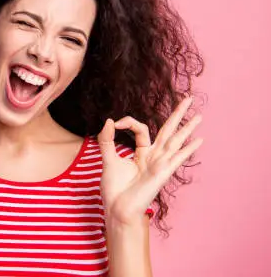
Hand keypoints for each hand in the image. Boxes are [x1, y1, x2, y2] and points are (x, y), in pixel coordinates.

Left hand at [97, 96, 203, 224]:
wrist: (117, 208)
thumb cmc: (114, 188)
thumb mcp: (108, 159)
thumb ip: (107, 140)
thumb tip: (109, 120)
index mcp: (142, 152)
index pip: (142, 128)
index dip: (129, 122)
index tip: (115, 124)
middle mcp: (154, 156)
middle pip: (168, 130)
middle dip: (178, 114)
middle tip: (189, 98)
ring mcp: (160, 164)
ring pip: (175, 141)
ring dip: (188, 128)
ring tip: (200, 116)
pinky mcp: (162, 172)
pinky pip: (177, 158)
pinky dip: (188, 149)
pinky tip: (200, 140)